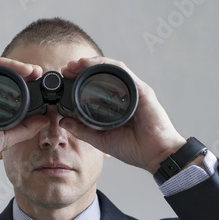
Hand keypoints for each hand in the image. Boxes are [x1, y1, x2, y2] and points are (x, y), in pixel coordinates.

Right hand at [0, 58, 48, 187]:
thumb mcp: (6, 138)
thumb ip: (25, 129)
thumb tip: (44, 121)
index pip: (6, 83)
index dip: (24, 79)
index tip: (39, 80)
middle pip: (0, 72)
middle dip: (21, 68)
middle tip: (38, 72)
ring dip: (14, 65)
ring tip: (31, 70)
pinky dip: (0, 66)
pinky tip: (16, 70)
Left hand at [60, 56, 186, 173]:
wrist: (155, 155)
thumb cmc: (134, 148)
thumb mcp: (100, 139)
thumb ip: (82, 130)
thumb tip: (63, 121)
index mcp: (116, 106)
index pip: (96, 87)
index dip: (79, 81)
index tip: (65, 79)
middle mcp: (125, 95)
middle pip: (102, 75)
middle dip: (82, 69)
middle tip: (66, 69)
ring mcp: (134, 91)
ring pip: (111, 69)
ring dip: (92, 64)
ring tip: (75, 64)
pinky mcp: (141, 90)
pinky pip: (122, 72)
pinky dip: (106, 66)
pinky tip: (92, 65)